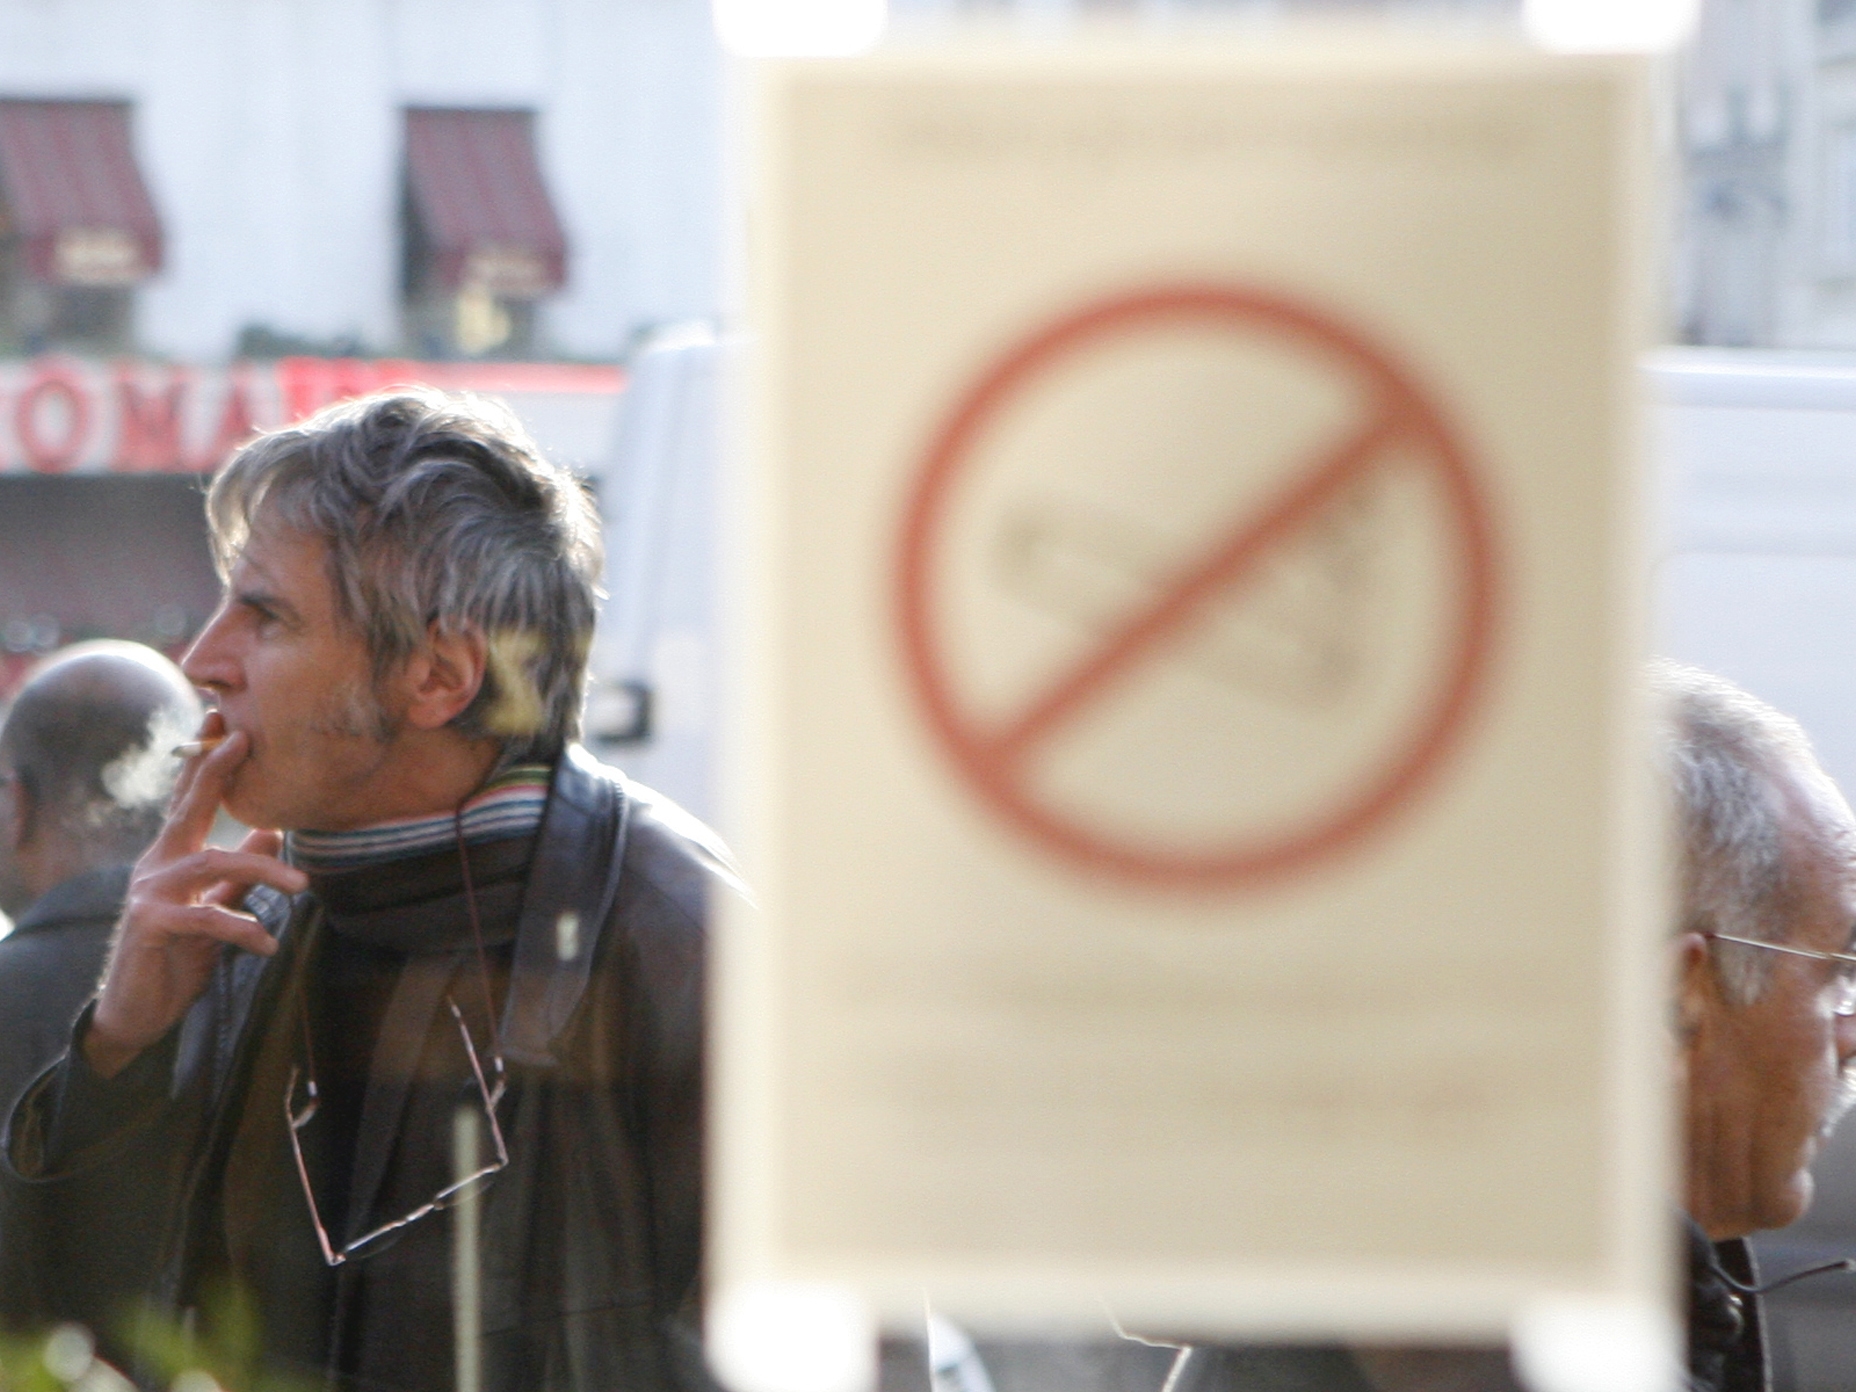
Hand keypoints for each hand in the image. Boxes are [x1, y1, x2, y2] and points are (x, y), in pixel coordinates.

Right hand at [85, 713, 308, 1078]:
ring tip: (302, 884)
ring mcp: (149, 894)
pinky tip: (268, 943)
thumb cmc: (177, 955)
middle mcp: (156, 866)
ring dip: (262, 870)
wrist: (137, 1011)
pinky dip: (243, 928)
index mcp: (172, 857)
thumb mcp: (214, 908)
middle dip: (214, 771)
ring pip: (211, 863)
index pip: (188, 801)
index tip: (224, 721)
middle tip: (245, 739)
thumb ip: (239, 876)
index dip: (205, 762)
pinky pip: (205, 918)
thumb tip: (272, 833)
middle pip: (187, 809)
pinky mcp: (150, 925)